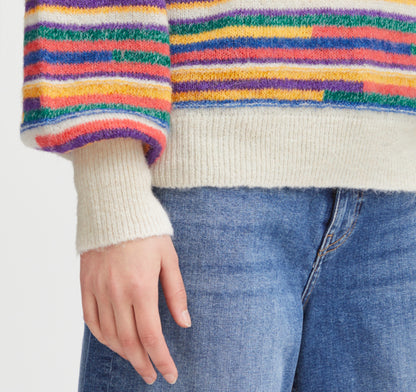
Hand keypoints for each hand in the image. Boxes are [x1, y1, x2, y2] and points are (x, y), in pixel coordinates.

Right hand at [80, 234, 190, 384]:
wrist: (115, 207)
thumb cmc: (147, 229)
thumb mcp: (169, 258)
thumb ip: (176, 293)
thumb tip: (184, 323)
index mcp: (141, 287)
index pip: (151, 336)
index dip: (161, 359)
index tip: (170, 374)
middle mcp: (117, 292)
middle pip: (129, 342)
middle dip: (142, 364)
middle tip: (152, 375)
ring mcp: (98, 289)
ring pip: (109, 335)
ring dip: (124, 353)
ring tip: (137, 358)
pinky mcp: (85, 284)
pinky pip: (90, 320)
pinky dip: (102, 336)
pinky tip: (113, 341)